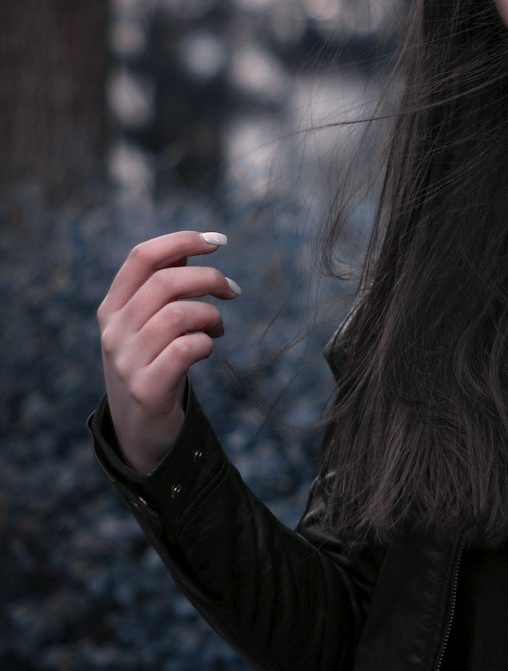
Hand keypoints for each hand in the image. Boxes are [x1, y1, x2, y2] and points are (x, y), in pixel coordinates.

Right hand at [97, 230, 240, 473]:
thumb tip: (192, 246)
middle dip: (209, 279)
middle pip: (166, 282)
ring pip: (179, 314)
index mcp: (112, 308)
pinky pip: (186, 349)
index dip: (181, 240)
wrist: (140, 430)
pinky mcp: (147, 388)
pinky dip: (206, 344)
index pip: (141, 257)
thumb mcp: (146, 324)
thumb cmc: (152, 365)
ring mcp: (127, 361)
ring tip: (217, 327)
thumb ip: (162, 286)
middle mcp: (114, 331)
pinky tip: (206, 350)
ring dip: (210, 315)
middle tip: (232, 290)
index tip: (218, 241)